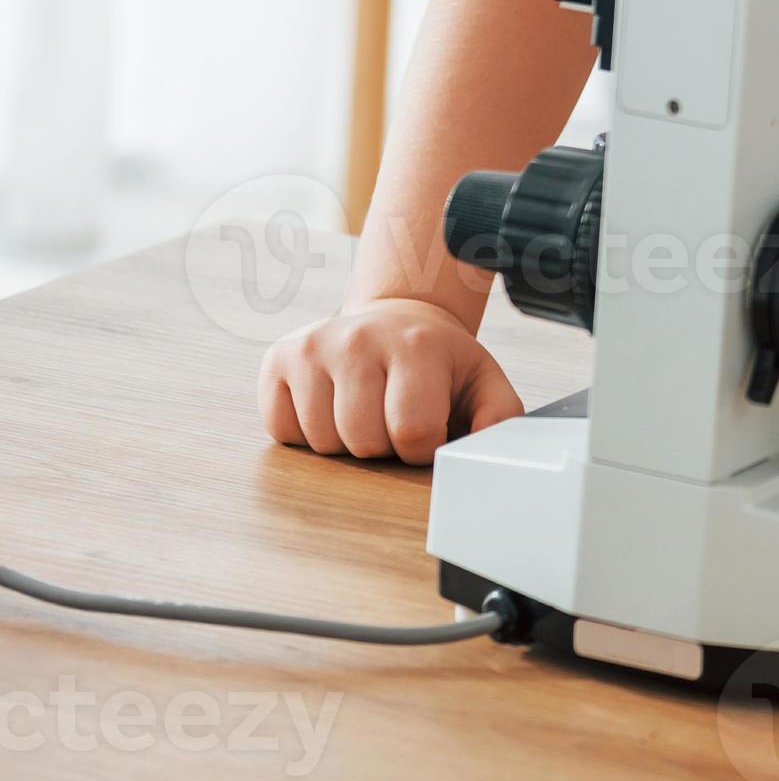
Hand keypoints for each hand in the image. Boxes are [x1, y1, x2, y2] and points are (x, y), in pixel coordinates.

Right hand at [257, 297, 523, 464]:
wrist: (394, 323)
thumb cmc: (439, 365)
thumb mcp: (482, 383)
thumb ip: (498, 419)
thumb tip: (483, 457)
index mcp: (416, 345)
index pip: (412, 433)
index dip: (422, 448)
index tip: (430, 428)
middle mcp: (359, 339)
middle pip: (363, 442)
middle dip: (384, 446)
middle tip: (395, 415)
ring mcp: (313, 346)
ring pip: (321, 442)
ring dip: (346, 442)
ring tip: (367, 409)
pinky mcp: (278, 358)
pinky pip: (282, 431)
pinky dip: (307, 433)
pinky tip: (332, 404)